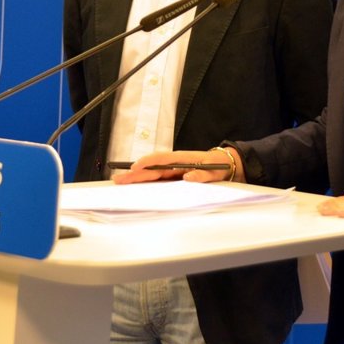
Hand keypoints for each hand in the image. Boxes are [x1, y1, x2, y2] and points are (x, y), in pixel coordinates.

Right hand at [111, 148, 241, 183]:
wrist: (224, 164)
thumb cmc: (218, 166)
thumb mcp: (214, 171)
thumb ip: (202, 175)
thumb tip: (188, 177)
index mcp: (183, 159)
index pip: (162, 159)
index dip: (148, 163)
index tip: (136, 166)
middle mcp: (175, 163)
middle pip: (152, 168)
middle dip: (135, 172)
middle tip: (119, 178)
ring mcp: (172, 169)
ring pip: (151, 173)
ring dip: (136, 177)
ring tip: (120, 180)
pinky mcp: (172, 175)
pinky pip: (156, 177)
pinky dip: (144, 180)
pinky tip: (134, 184)